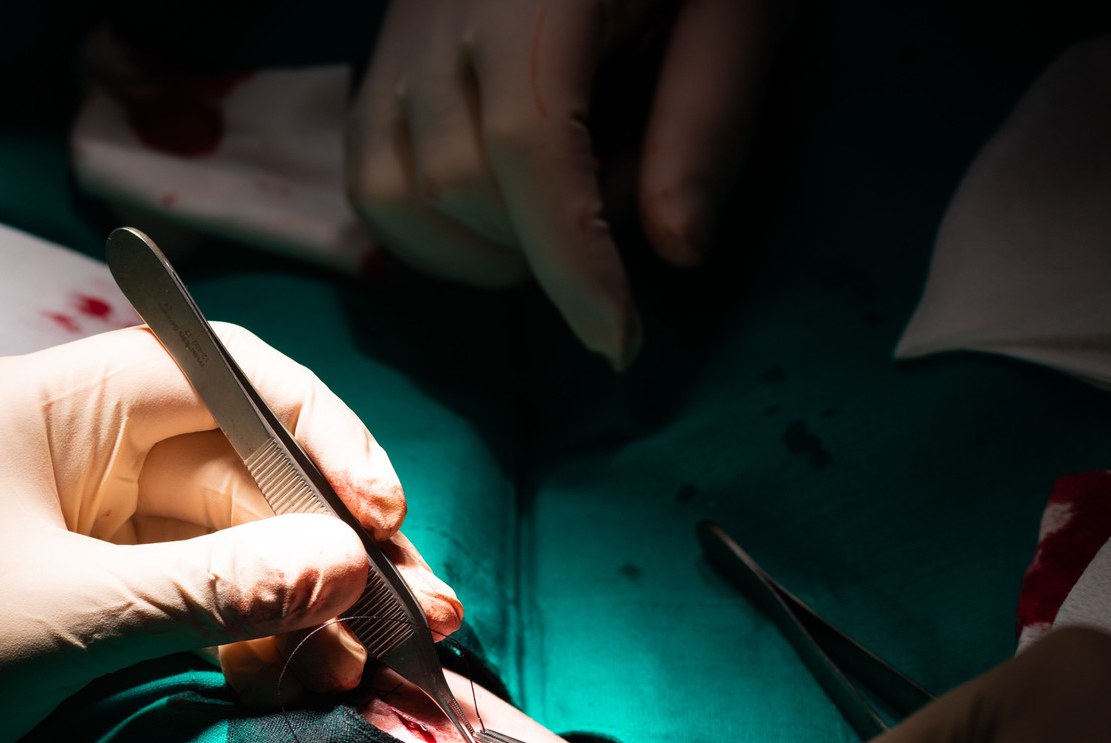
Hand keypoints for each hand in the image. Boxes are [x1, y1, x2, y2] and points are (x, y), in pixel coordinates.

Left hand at [0, 324, 460, 742]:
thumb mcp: (56, 622)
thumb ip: (208, 590)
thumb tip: (346, 564)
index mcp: (55, 407)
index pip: (224, 378)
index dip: (319, 436)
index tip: (380, 514)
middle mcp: (78, 451)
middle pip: (241, 470)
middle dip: (331, 541)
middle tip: (421, 612)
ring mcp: (82, 530)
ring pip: (227, 545)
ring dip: (303, 601)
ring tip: (382, 664)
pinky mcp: (82, 601)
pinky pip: (193, 602)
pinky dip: (248, 637)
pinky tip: (306, 680)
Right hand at [348, 0, 792, 366]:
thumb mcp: (741, 8)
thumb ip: (710, 114)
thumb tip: (673, 248)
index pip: (530, 141)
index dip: (572, 258)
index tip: (619, 340)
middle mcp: (443, 6)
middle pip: (454, 181)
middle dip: (536, 251)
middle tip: (612, 231)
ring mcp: (398, 33)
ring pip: (392, 193)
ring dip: (475, 252)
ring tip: (552, 225)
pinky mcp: (382, 59)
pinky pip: (370, 175)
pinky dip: (427, 230)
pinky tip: (498, 220)